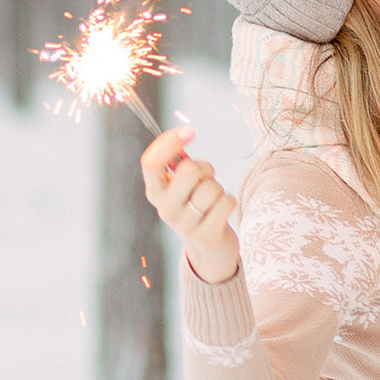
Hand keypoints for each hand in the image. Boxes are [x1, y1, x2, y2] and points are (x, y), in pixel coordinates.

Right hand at [139, 127, 239, 284]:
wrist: (209, 249)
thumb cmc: (196, 206)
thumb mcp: (181, 185)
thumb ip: (178, 162)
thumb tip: (183, 134)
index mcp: (155, 192)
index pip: (150, 162)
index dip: (168, 142)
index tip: (189, 131)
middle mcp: (164, 209)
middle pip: (187, 171)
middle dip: (204, 169)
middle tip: (206, 179)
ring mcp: (184, 225)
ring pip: (210, 188)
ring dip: (218, 188)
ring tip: (213, 200)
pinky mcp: (205, 236)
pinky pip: (226, 202)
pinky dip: (229, 202)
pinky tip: (222, 212)